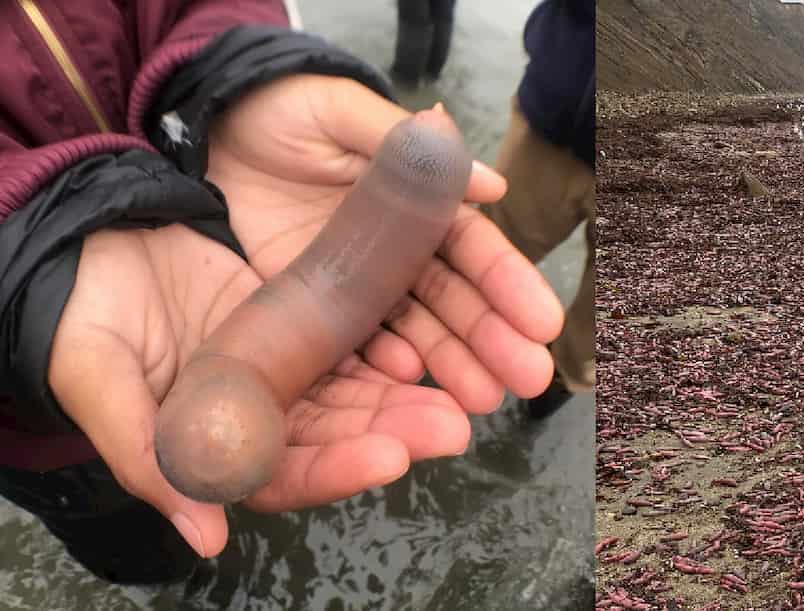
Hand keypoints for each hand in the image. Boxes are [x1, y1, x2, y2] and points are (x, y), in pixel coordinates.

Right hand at [48, 225, 472, 556]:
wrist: (83, 241)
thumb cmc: (80, 316)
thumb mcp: (100, 380)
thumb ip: (147, 457)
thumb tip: (205, 538)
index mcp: (215, 442)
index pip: (287, 473)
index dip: (339, 469)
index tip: (390, 457)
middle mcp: (260, 411)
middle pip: (340, 433)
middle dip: (396, 431)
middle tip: (452, 425)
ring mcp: (284, 364)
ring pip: (359, 389)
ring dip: (409, 394)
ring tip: (462, 394)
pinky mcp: (299, 315)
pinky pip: (356, 334)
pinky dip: (391, 339)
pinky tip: (426, 343)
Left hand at [207, 74, 562, 412]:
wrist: (199, 134)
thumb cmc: (277, 111)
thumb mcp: (338, 111)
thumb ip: (404, 146)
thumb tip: (493, 183)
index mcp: (413, 204)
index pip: (471, 248)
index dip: (508, 283)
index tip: (542, 321)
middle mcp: (394, 253)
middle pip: (452, 301)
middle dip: (493, 339)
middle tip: (528, 377)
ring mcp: (355, 288)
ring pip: (414, 333)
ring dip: (452, 367)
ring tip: (483, 400)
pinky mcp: (311, 313)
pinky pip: (353, 349)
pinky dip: (383, 369)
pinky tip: (409, 383)